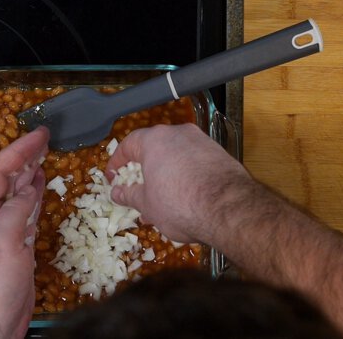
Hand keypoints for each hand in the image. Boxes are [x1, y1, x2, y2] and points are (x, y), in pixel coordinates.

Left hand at [0, 127, 48, 338]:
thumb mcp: (4, 242)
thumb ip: (16, 211)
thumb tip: (28, 189)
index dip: (16, 151)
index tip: (37, 136)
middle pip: (5, 179)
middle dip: (23, 156)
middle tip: (44, 138)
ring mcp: (2, 231)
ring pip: (15, 193)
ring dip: (29, 173)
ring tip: (43, 156)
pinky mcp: (15, 244)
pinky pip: (25, 211)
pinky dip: (34, 195)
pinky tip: (40, 186)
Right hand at [106, 123, 254, 244]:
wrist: (228, 209)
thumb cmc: (181, 204)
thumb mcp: (147, 204)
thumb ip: (130, 195)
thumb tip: (117, 192)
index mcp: (155, 140)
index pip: (129, 144)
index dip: (117, 162)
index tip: (114, 178)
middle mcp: (179, 134)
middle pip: (154, 149)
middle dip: (145, 173)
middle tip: (138, 192)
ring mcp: (202, 142)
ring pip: (176, 157)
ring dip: (166, 176)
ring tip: (162, 203)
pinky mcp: (219, 154)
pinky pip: (195, 163)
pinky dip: (186, 176)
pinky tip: (186, 199)